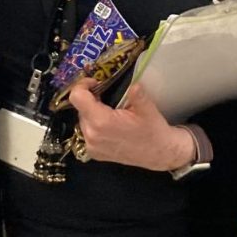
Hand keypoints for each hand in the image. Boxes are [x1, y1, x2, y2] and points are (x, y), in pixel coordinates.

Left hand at [69, 79, 194, 171]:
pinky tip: (109, 124)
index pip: (77, 97)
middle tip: (107, 95)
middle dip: (91, 99)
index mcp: (101, 122)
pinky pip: (87, 132)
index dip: (83, 85)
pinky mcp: (95, 153)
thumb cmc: (153, 131)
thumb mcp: (147, 109)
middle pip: (80, 108)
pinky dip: (94, 125)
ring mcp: (92, 146)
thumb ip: (136, 94)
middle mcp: (92, 135)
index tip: (95, 82)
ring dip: (92, 112)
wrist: (160, 154)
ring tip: (111, 110)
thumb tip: (132, 83)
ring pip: (83, 120)